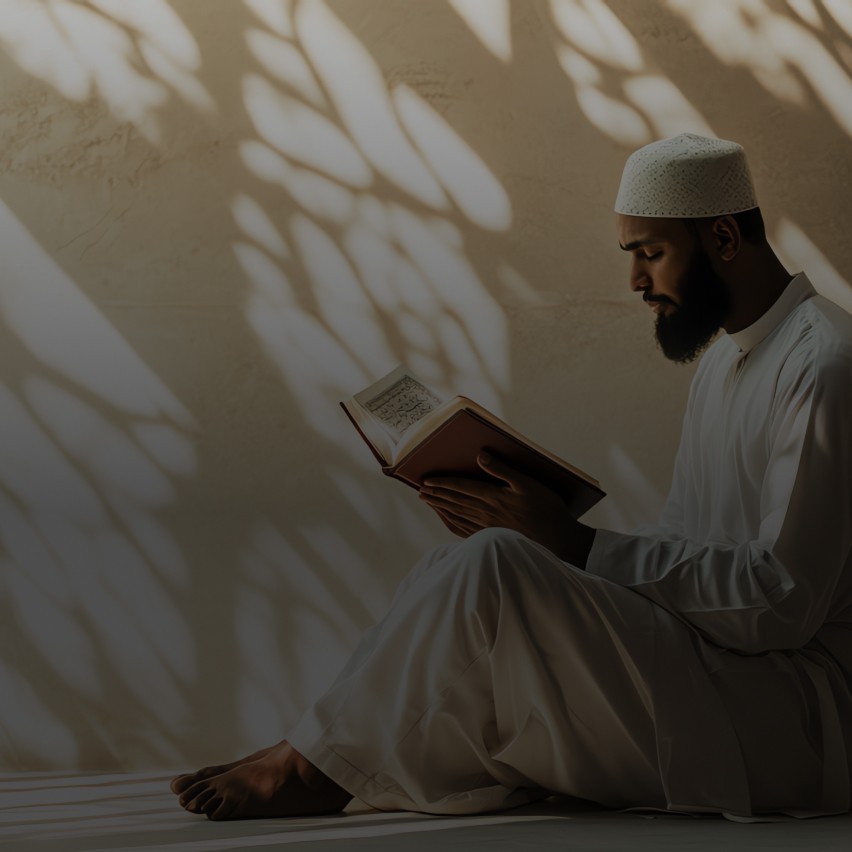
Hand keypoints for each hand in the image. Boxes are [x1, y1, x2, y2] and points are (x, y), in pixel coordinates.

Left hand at [418, 452, 594, 565]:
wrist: (558, 540)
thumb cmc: (547, 509)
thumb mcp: (527, 484)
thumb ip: (502, 469)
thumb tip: (480, 455)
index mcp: (493, 497)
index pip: (461, 488)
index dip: (443, 483)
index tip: (426, 480)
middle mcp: (486, 513)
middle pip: (454, 502)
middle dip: (436, 494)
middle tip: (420, 489)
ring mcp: (488, 528)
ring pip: (457, 516)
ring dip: (440, 507)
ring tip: (428, 501)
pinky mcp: (493, 537)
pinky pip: (465, 530)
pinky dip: (452, 523)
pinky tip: (448, 520)